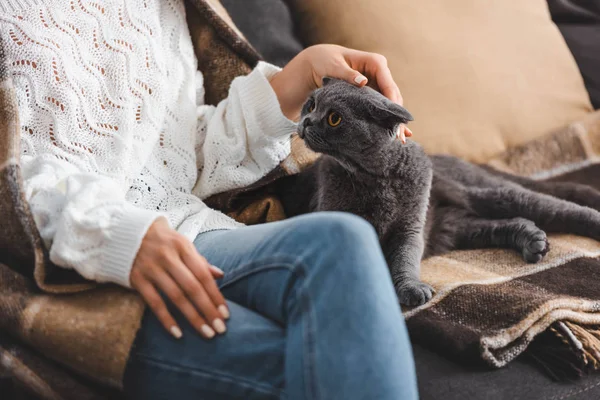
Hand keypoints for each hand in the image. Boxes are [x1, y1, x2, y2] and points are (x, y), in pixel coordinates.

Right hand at [130, 218, 228, 338]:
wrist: (125, 232)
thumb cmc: (162, 241)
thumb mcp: (182, 245)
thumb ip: (200, 261)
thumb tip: (220, 275)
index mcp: (183, 247)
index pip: (203, 274)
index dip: (215, 295)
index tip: (226, 313)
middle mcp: (168, 257)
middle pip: (192, 287)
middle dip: (208, 310)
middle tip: (220, 329)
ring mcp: (151, 268)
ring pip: (176, 297)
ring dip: (193, 317)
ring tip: (206, 333)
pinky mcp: (137, 279)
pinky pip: (154, 302)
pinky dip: (166, 318)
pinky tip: (178, 333)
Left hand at [270, 44, 411, 138]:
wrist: (318, 63)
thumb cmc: (326, 61)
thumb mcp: (334, 66)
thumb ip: (348, 75)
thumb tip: (363, 82)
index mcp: (376, 63)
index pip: (389, 84)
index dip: (392, 102)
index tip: (393, 118)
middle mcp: (381, 73)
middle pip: (393, 97)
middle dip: (396, 116)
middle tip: (397, 135)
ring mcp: (378, 85)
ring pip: (390, 105)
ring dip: (394, 122)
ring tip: (399, 140)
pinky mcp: (372, 95)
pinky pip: (382, 109)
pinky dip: (388, 121)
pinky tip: (400, 134)